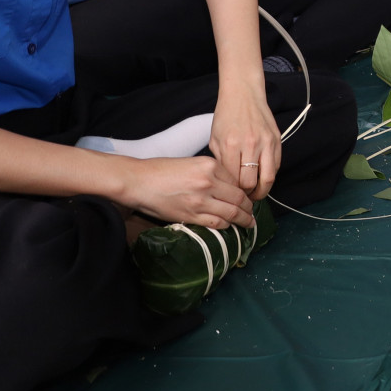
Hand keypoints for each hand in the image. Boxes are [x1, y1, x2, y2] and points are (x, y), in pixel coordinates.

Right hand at [118, 156, 255, 229]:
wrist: (138, 181)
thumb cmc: (161, 171)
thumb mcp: (191, 164)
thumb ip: (210, 173)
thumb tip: (226, 187)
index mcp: (209, 165)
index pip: (237, 181)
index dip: (245, 191)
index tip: (248, 197)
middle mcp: (208, 181)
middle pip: (238, 198)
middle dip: (248, 208)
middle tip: (252, 213)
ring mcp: (201, 200)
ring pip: (231, 212)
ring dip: (243, 219)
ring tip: (248, 223)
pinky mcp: (191, 215)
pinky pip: (216, 223)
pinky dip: (226, 226)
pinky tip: (229, 226)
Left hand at [210, 84, 282, 200]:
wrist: (243, 94)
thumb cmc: (226, 116)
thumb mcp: (215, 139)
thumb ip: (221, 162)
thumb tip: (228, 184)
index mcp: (230, 145)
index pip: (233, 181)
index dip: (232, 192)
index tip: (231, 196)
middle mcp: (250, 144)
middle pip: (251, 183)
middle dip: (246, 195)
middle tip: (243, 198)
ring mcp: (266, 142)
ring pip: (268, 178)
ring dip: (262, 190)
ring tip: (255, 193)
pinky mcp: (277, 140)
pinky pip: (276, 166)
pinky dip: (269, 175)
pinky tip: (262, 177)